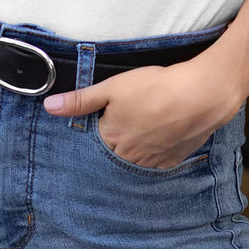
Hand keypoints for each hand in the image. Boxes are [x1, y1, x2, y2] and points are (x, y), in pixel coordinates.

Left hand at [43, 60, 239, 169]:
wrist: (199, 96)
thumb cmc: (154, 87)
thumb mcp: (112, 87)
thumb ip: (80, 100)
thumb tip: (49, 106)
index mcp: (110, 139)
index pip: (94, 139)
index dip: (99, 124)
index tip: (106, 114)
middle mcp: (129, 157)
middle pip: (114, 151)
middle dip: (116, 137)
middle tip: (129, 116)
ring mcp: (152, 162)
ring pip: (135, 158)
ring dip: (136, 145)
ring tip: (145, 123)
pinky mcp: (173, 160)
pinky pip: (157, 160)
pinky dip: (155, 148)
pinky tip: (161, 132)